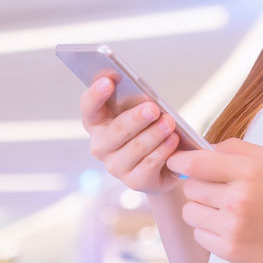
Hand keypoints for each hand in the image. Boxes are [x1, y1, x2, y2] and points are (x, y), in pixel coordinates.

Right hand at [81, 77, 182, 195]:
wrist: (164, 163)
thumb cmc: (148, 129)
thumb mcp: (140, 110)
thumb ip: (137, 101)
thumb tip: (144, 97)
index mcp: (97, 123)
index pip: (89, 107)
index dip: (96, 95)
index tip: (108, 81)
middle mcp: (100, 146)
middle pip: (115, 131)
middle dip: (135, 118)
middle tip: (153, 108)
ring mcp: (115, 166)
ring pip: (135, 148)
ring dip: (154, 134)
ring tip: (170, 123)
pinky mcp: (134, 181)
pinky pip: (149, 164)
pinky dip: (163, 150)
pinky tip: (173, 140)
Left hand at [166, 139, 262, 262]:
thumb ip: (236, 148)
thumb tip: (202, 146)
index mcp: (249, 172)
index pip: (196, 163)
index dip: (179, 161)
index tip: (175, 162)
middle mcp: (238, 199)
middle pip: (190, 187)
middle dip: (200, 187)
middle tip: (220, 191)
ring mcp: (232, 227)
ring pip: (190, 212)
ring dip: (201, 210)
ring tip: (224, 211)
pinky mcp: (228, 250)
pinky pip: (198, 235)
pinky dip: (209, 231)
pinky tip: (230, 228)